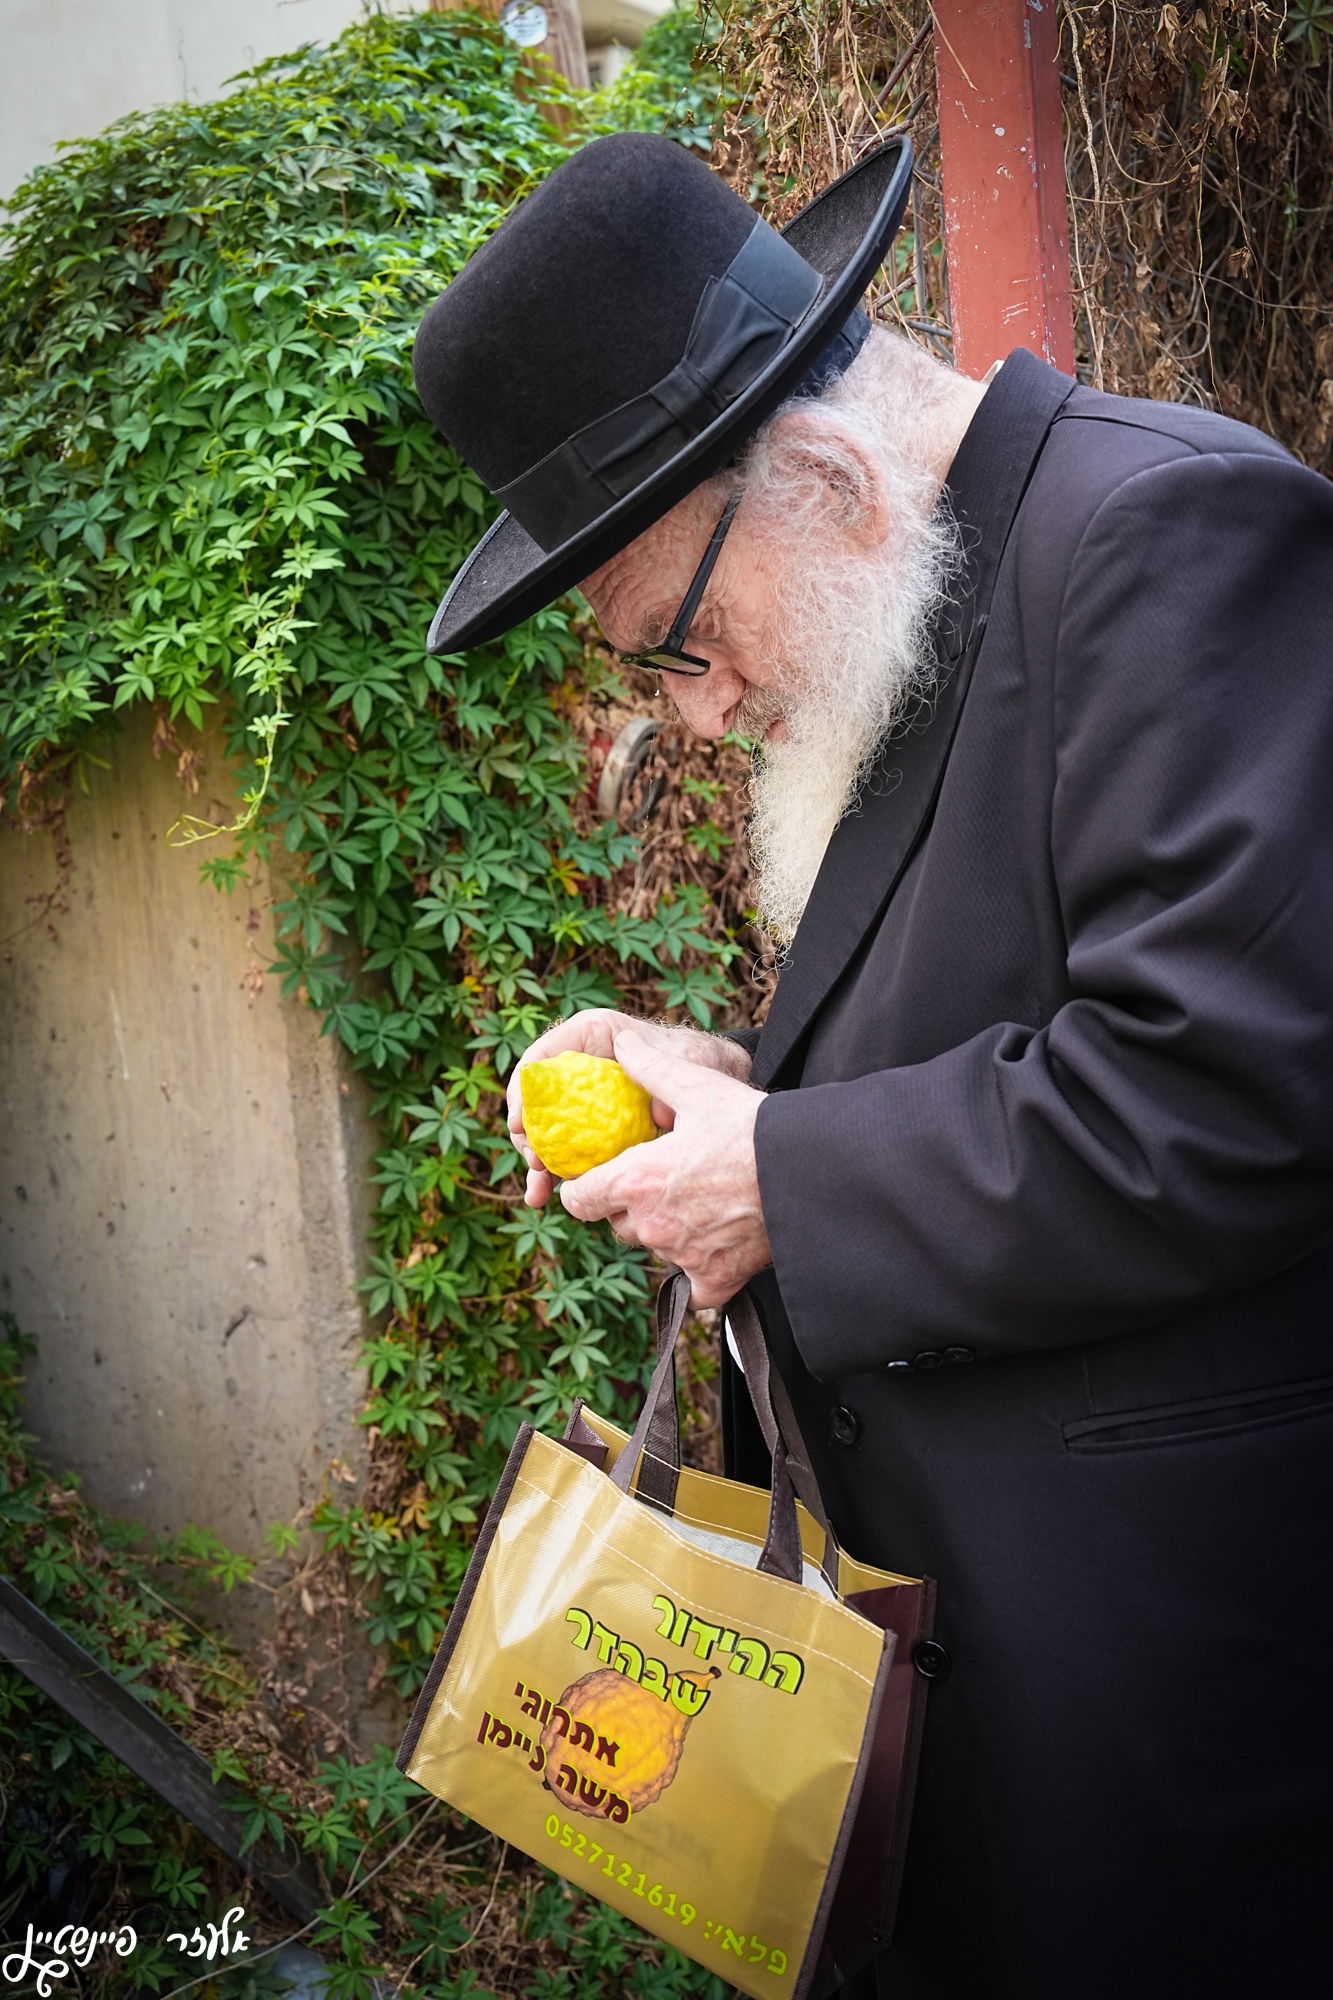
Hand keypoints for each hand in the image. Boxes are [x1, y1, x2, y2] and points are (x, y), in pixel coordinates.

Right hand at [508, 1008, 752, 1208]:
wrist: (711, 1080)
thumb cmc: (695, 1061)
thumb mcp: (686, 1062)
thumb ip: (666, 1078)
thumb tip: (654, 1112)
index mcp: (589, 1035)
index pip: (541, 1058)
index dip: (522, 1090)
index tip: (520, 1123)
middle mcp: (577, 1064)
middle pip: (534, 1099)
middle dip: (526, 1135)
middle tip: (535, 1164)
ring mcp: (579, 1098)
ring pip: (545, 1130)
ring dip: (536, 1163)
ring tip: (538, 1194)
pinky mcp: (587, 1126)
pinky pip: (564, 1150)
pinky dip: (555, 1174)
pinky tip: (547, 1198)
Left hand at [557, 1026, 771, 1309]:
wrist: (807, 1170)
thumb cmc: (751, 1126)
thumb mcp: (698, 1087)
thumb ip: (650, 1068)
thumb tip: (621, 1043)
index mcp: (637, 1180)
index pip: (579, 1200)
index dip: (586, 1188)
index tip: (601, 1178)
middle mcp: (652, 1225)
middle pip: (619, 1225)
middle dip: (631, 1207)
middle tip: (663, 1182)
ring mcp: (683, 1256)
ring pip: (656, 1250)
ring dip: (666, 1233)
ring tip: (698, 1203)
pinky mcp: (716, 1280)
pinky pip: (692, 1285)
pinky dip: (699, 1269)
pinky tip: (716, 1244)